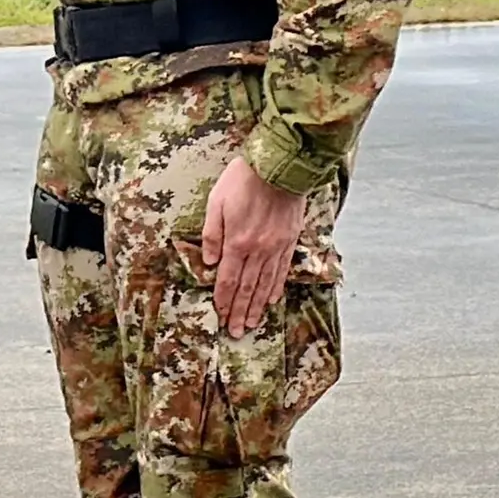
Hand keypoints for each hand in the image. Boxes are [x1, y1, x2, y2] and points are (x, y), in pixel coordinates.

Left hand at [200, 156, 306, 337]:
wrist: (280, 165)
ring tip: (252, 323)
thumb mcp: (216, 203)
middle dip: (239, 312)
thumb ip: (211, 235)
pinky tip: (271, 300)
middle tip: (236, 332)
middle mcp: (258, 250)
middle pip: (246, 289)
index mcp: (237, 242)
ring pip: (265, 285)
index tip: (220, 316)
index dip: (223, 301)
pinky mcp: (289, 241)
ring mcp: (276, 248)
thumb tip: (209, 263)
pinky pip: (282, 271)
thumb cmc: (243, 180)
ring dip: (257, 306)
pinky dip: (275, 288)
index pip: (227, 280)